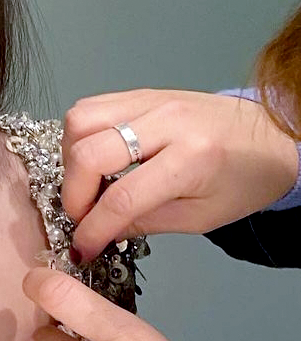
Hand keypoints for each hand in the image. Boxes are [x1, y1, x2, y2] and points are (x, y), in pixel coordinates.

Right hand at [61, 89, 298, 261]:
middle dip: (73, 194)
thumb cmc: (245, 180)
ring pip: (79, 121)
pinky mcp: (139, 92)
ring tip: (85, 183)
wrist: (270, 136)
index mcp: (192, 159)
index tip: (81, 247)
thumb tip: (99, 232)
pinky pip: (88, 107)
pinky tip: (91, 158)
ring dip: (69, 159)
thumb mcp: (202, 217)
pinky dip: (78, 137)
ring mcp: (149, 100)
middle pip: (90, 154)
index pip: (122, 197)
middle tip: (80, 215)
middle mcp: (166, 122)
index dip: (93, 227)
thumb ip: (146, 222)